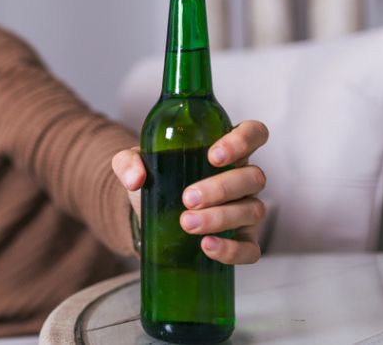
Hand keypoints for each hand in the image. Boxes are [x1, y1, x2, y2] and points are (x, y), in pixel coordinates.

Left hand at [111, 120, 268, 264]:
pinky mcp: (243, 241)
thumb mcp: (135, 163)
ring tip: (187, 223)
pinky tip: (207, 246)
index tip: (213, 156)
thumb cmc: (156, 180)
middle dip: (220, 188)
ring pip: (252, 210)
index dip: (242, 141)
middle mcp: (243, 178)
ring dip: (220, 217)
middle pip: (253, 177)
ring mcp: (246, 210)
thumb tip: (136, 179)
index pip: (253, 133)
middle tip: (187, 198)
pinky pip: (250, 248)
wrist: (150, 216)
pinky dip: (232, 250)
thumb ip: (129, 162)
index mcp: (226, 151)